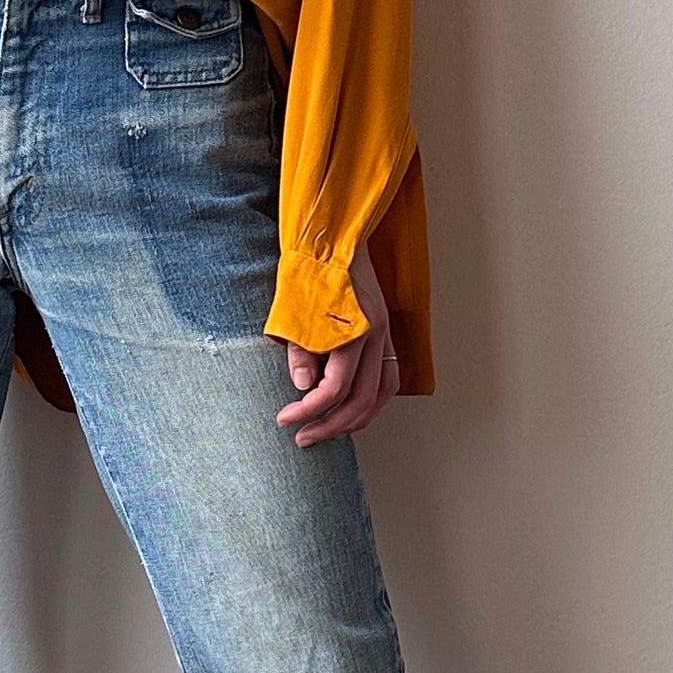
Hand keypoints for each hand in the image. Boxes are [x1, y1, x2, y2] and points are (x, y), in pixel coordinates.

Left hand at [275, 238, 399, 445]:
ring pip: (380, 394)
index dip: (307, 410)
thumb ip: (299, 351)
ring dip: (354, 419)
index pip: (334, 388)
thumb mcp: (293, 310)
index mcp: (352, 331)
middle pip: (360, 399)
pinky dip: (372, 400)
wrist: (331, 235)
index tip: (284, 419)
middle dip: (329, 425)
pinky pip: (388, 378)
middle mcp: (375, 336)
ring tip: (329, 432)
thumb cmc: (308, 268)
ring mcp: (384, 334)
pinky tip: (353, 409)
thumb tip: (304, 387)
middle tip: (302, 437)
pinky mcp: (384, 332)